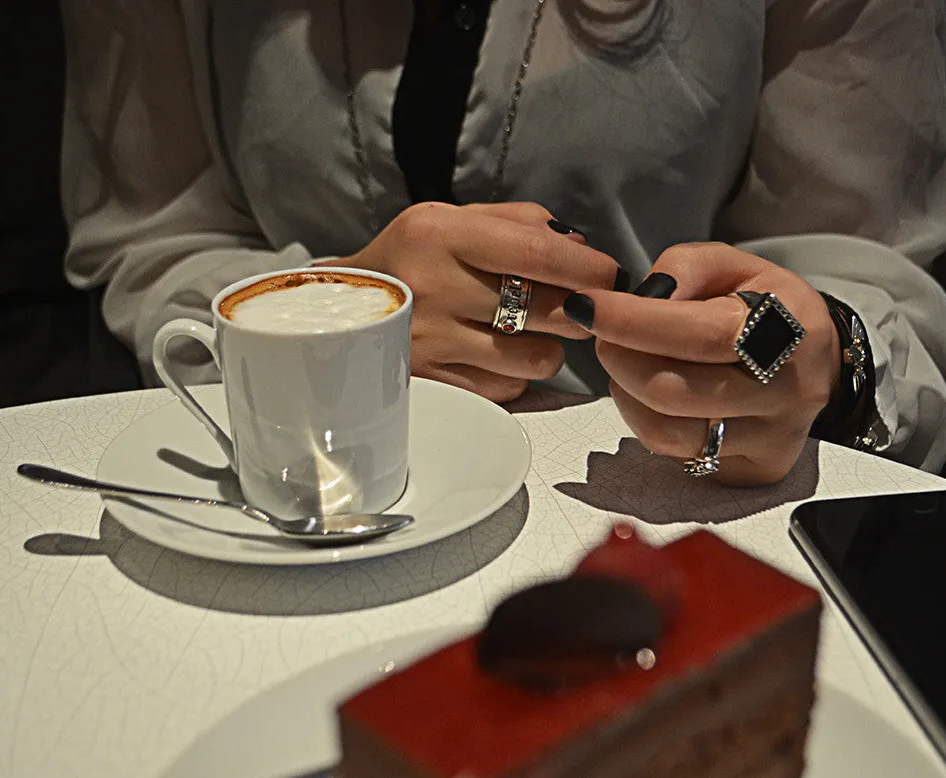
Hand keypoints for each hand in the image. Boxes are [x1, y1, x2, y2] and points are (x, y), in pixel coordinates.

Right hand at [340, 202, 620, 401]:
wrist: (334, 311)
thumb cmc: (409, 260)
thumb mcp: (451, 219)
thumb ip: (520, 223)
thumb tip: (582, 251)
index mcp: (440, 234)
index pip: (539, 252)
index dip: (589, 269)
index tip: (611, 276)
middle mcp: (432, 287)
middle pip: (549, 309)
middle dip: (577, 309)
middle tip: (574, 305)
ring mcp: (429, 343)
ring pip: (538, 357)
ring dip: (546, 346)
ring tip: (524, 331)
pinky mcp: (431, 386)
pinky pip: (510, 389)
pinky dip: (513, 375)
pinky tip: (491, 355)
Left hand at [565, 243, 840, 485]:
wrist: (818, 364)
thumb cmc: (769, 309)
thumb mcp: (736, 266)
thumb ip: (686, 267)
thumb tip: (642, 297)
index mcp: (788, 329)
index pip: (700, 334)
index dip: (634, 322)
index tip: (589, 308)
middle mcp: (786, 391)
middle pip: (676, 391)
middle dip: (620, 359)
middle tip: (604, 337)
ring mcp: (773, 438)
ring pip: (669, 433)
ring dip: (627, 394)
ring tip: (629, 364)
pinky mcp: (757, 470)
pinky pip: (680, 456)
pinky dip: (648, 423)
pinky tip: (651, 396)